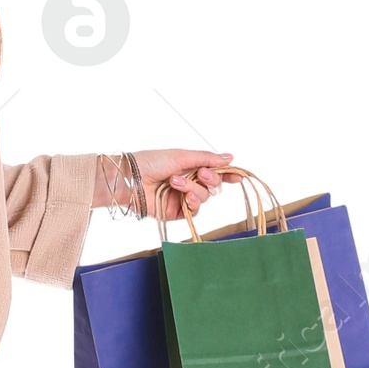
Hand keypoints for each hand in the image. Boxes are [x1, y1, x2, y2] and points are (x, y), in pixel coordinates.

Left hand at [118, 149, 234, 220]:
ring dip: (194, 188)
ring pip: (205, 197)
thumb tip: (230, 157)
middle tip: (202, 174)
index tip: (238, 176)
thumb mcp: (181, 156)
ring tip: (175, 182)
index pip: (214, 171)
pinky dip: (193, 202)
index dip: (227, 174)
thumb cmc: (150, 162)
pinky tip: (185, 197)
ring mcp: (182, 198)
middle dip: (212, 179)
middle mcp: (188, 182)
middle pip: (214, 185)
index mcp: (189, 166)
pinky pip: (195, 210)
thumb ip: (206, 158)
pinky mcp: (176, 212)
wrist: (131, 179)